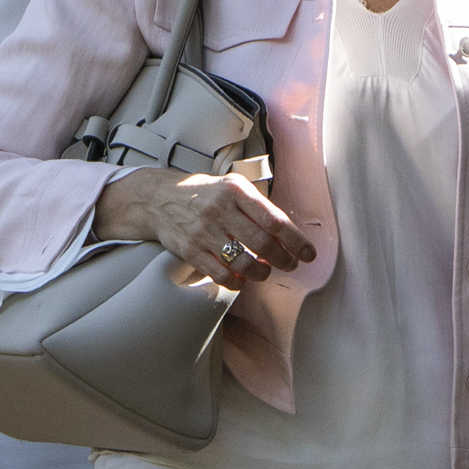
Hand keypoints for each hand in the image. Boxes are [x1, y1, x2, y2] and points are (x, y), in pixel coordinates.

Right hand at [96, 167, 313, 285]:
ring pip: (243, 262)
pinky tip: (242, 279)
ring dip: (261, 272)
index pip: (275, 220)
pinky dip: (237, 281)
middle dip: (283, 259)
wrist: (160, 199)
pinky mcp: (190, 250)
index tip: (308, 254)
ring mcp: (204, 231)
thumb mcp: (233, 187)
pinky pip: (220, 274)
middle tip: (290, 265)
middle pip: (262, 243)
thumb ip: (259, 207)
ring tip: (265, 271)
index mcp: (237, 191)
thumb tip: (290, 234)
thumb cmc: (206, 194)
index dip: (295, 241)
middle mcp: (221, 210)